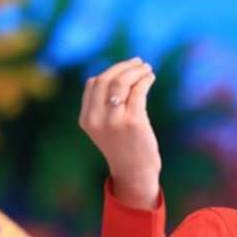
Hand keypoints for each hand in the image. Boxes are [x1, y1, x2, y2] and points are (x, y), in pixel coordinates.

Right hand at [79, 57, 159, 208]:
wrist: (135, 173)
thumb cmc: (124, 148)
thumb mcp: (105, 128)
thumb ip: (103, 106)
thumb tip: (116, 75)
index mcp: (86, 119)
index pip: (92, 84)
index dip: (109, 71)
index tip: (124, 68)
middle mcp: (97, 119)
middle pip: (106, 79)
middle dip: (123, 67)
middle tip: (138, 62)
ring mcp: (114, 121)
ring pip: (122, 83)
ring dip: (136, 71)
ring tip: (147, 68)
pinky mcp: (133, 122)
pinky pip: (138, 92)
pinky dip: (145, 80)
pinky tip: (150, 78)